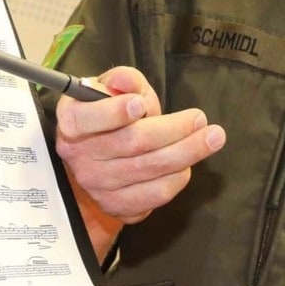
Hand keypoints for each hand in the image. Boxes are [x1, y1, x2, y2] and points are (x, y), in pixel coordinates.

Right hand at [53, 66, 224, 256]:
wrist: (102, 159)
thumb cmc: (112, 116)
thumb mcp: (114, 90)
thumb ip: (123, 80)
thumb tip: (126, 81)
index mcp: (72, 120)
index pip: (87, 119)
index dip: (114, 112)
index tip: (141, 105)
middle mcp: (79, 155)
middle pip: (132, 143)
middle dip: (173, 129)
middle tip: (200, 119)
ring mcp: (97, 184)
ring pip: (149, 168)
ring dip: (187, 152)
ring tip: (212, 138)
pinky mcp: (117, 205)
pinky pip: (155, 193)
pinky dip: (178, 177)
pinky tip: (188, 164)